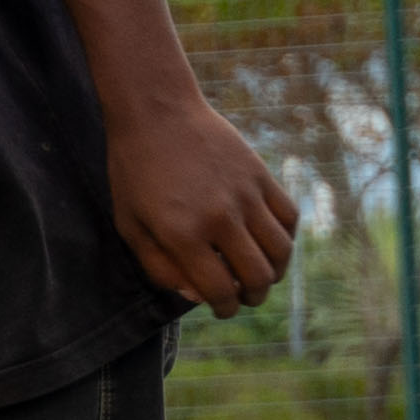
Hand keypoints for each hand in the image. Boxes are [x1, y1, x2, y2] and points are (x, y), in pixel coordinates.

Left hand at [106, 95, 298, 312]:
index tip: (224, 307)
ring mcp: (244, 194)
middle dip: (253, 296)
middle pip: (257, 277)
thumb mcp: (130, 225)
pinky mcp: (260, 174)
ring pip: (280, 251)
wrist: (156, 111)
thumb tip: (196, 295)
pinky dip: (285, 237)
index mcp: (182, 235)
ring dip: (275, 272)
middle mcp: (219, 217)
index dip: (225, 308)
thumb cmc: (135, 171)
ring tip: (261, 273)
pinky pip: (289, 217)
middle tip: (245, 295)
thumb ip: (160, 267)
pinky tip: (269, 241)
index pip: (220, 291)